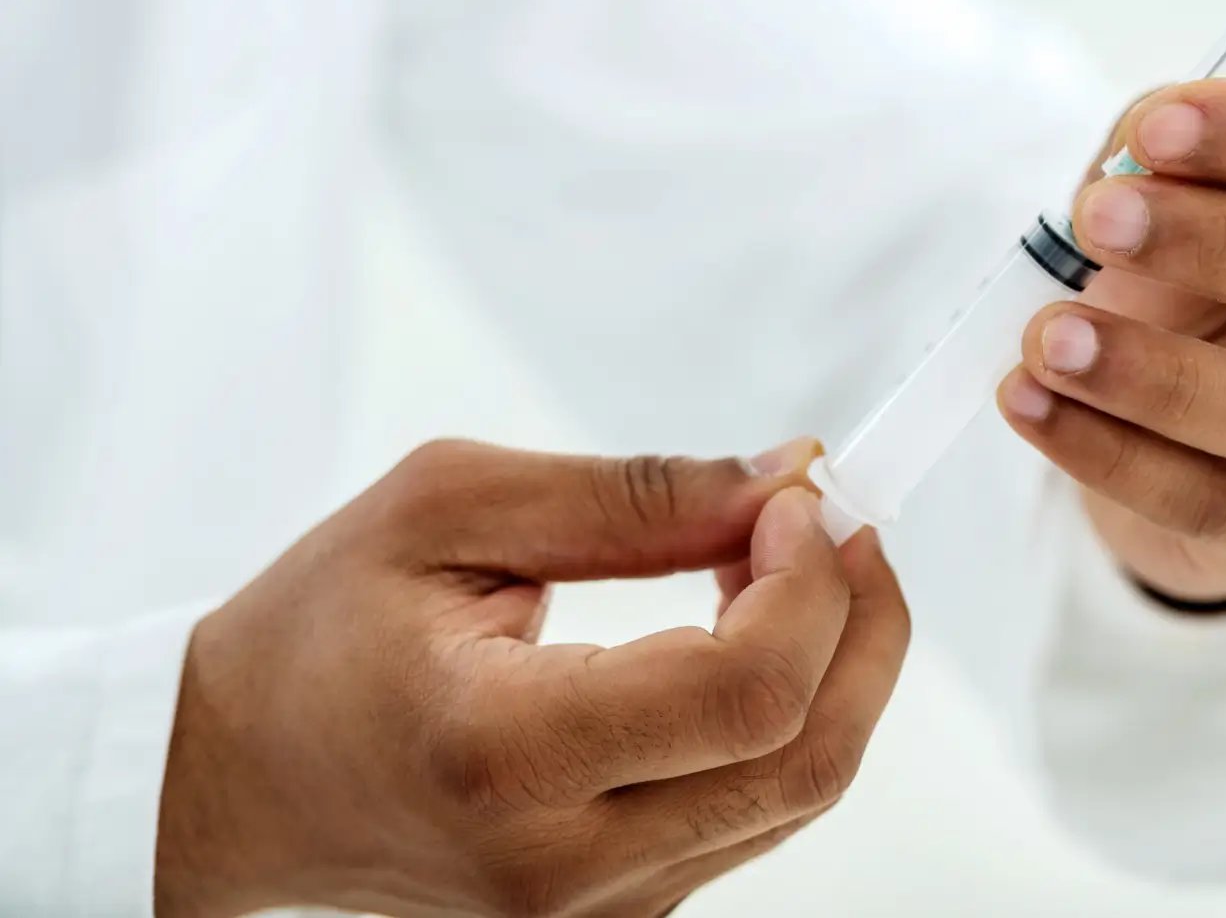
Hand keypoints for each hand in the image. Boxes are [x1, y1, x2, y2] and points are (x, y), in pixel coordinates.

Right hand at [156, 438, 908, 917]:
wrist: (236, 778)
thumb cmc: (316, 634)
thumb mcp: (448, 507)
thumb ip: (631, 496)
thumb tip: (781, 481)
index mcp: (501, 753)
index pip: (741, 693)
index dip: (808, 585)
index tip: (799, 499)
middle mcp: (558, 866)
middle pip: (804, 756)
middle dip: (860, 622)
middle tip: (839, 524)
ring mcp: (594, 912)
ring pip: (797, 791)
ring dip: (835, 666)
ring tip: (790, 566)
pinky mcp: (617, 915)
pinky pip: (753, 814)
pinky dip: (784, 715)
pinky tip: (748, 637)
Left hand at [998, 79, 1225, 602]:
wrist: (1204, 414)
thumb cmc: (1218, 268)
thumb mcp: (1202, 189)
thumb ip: (1173, 156)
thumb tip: (1130, 165)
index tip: (1156, 129)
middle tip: (1098, 220)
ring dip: (1166, 377)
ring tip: (1049, 337)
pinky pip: (1219, 505)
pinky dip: (1112, 456)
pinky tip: (1032, 404)